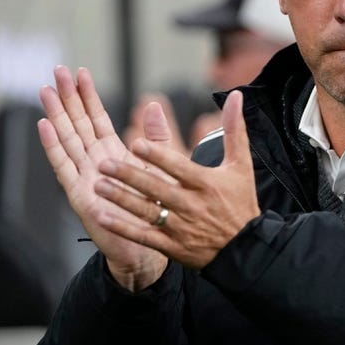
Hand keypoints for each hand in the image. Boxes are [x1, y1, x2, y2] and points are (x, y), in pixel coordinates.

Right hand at [37, 65, 174, 290]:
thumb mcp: (160, 167)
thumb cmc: (153, 209)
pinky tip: (44, 125)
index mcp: (114, 153)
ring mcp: (84, 176)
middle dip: (68, 97)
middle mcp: (95, 162)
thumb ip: (157, 137)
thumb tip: (153, 103)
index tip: (81, 72)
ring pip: (67, 139)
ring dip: (56, 115)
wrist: (146, 247)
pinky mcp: (78, 194)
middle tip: (57, 70)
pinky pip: (63, 165)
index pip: (98, 118)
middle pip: (77, 123)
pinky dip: (53, 145)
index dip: (88, 96)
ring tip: (45, 91)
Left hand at [93, 90, 260, 270]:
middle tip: (104, 163)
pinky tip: (102, 217)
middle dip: (129, 176)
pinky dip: (123, 228)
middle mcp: (191, 205)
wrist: (246, 249)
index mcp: (206, 184)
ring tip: (98, 185)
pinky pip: (144, 237)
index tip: (135, 143)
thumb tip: (236, 95)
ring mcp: (180, 228)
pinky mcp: (172, 246)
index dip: (157, 156)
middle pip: (157, 189)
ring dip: (121, 199)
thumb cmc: (240, 202)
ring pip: (146, 212)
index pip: (178, 167)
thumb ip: (234, 130)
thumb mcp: (240, 165)